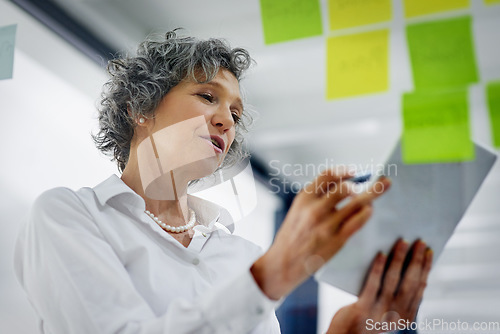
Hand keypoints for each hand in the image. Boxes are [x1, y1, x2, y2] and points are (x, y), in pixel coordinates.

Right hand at [251, 168, 390, 299]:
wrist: (284, 262)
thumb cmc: (293, 235)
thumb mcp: (298, 209)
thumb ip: (317, 196)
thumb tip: (342, 183)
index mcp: (304, 198)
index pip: (328, 175)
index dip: (345, 171)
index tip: (355, 171)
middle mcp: (315, 209)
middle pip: (346, 188)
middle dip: (367, 182)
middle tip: (380, 179)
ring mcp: (327, 224)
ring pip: (357, 203)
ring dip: (372, 195)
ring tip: (380, 190)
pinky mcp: (336, 239)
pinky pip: (358, 221)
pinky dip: (367, 212)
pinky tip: (369, 210)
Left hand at [326, 239, 432, 333]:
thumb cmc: (366, 316)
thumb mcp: (386, 309)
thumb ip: (396, 293)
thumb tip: (405, 261)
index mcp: (406, 316)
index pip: (420, 287)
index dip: (425, 267)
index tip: (429, 250)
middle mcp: (397, 315)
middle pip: (410, 282)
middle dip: (416, 260)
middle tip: (420, 241)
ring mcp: (380, 313)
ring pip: (393, 281)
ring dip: (399, 259)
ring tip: (402, 242)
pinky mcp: (362, 310)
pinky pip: (373, 285)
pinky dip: (378, 268)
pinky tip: (381, 254)